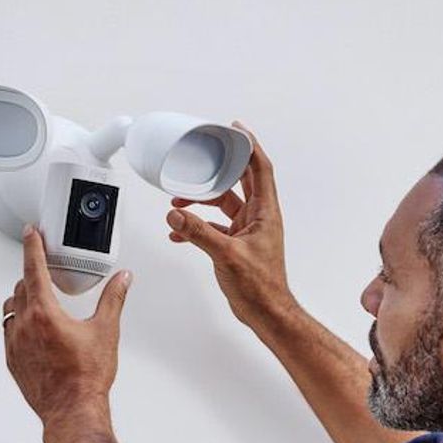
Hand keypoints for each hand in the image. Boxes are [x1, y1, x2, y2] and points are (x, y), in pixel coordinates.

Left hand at [2, 226, 132, 423]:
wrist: (72, 411)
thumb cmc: (86, 377)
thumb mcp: (106, 331)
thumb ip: (113, 299)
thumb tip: (122, 280)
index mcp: (45, 313)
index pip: (33, 268)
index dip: (32, 246)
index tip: (31, 234)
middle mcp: (24, 326)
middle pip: (21, 287)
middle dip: (32, 274)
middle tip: (45, 271)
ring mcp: (15, 344)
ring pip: (11, 309)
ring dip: (22, 298)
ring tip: (39, 299)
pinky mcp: (13, 361)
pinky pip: (9, 332)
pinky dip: (19, 322)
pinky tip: (34, 329)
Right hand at [166, 121, 297, 328]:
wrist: (266, 312)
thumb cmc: (261, 287)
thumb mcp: (227, 255)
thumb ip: (198, 233)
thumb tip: (177, 214)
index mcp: (264, 213)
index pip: (259, 169)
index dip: (249, 146)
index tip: (236, 130)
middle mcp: (258, 218)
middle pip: (239, 182)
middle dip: (217, 170)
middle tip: (201, 159)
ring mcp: (247, 231)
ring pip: (223, 204)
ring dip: (202, 200)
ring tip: (179, 200)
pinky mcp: (236, 245)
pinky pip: (214, 227)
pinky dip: (197, 226)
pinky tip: (179, 232)